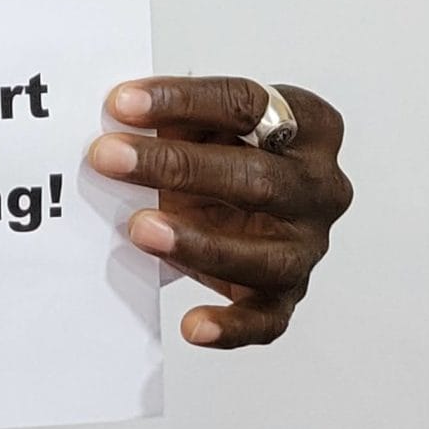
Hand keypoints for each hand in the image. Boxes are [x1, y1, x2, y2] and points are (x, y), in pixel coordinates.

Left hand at [89, 76, 352, 348]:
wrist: (239, 198)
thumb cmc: (221, 149)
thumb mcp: (202, 121)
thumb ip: (172, 116)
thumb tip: (117, 114)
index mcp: (308, 126)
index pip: (247, 106)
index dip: (181, 101)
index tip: (122, 102)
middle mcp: (319, 188)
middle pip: (258, 179)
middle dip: (177, 167)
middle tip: (108, 157)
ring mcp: (307, 244)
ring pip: (263, 255)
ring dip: (198, 244)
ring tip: (139, 229)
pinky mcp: (287, 294)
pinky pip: (267, 319)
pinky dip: (232, 328)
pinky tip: (193, 327)